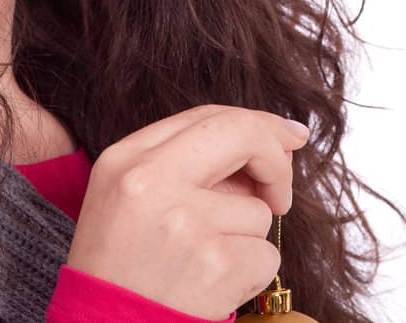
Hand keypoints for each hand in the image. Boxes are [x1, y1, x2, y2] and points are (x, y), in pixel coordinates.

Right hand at [64, 105, 311, 318]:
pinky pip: (267, 255)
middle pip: (243, 135)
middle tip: (282, 193)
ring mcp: (185, 222)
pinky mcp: (216, 265)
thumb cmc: (118, 271)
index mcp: (126, 159)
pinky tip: (212, 288)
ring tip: (200, 266)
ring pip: (258, 211)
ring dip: (245, 240)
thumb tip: (273, 143)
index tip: (287, 136)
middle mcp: (152, 181)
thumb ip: (185, 163)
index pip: (208, 116)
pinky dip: (250, 275)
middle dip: (276, 159)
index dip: (258, 123)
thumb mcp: (125, 198)